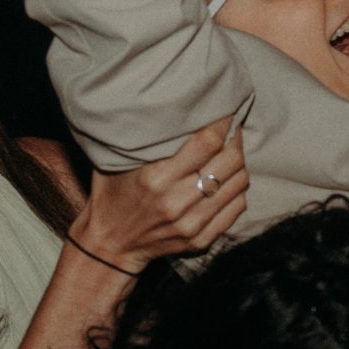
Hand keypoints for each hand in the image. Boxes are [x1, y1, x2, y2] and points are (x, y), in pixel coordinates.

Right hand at [69, 117, 248, 274]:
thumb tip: (172, 104)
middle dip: (235, 139)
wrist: (109, 244)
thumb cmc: (112, 193)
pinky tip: (227, 179)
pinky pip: (237, 207)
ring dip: (239, 163)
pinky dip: (237, 189)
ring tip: (230, 151)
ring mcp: (191, 223)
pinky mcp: (201, 239)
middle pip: (230, 161)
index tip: (226, 109)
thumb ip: (144, 137)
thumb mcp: (116, 160)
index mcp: (156, 177)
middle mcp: (176, 201)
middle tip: (231, 129)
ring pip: (238, 183)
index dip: (223, 122)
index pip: (207, 143)